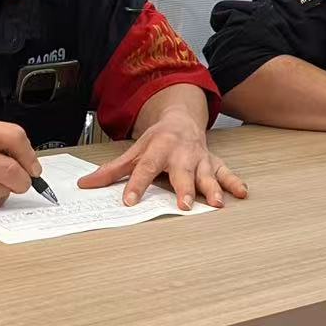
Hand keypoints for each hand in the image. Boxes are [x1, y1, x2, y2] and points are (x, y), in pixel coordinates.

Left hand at [79, 116, 246, 207]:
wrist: (182, 120)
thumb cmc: (158, 140)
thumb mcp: (134, 151)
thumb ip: (112, 170)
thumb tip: (85, 184)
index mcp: (158, 149)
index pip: (145, 169)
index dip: (136, 185)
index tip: (129, 201)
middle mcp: (181, 154)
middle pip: (182, 173)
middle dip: (184, 189)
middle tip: (184, 205)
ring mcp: (200, 159)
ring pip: (207, 175)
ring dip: (212, 189)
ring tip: (215, 203)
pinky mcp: (213, 163)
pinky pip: (226, 172)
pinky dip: (234, 182)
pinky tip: (240, 193)